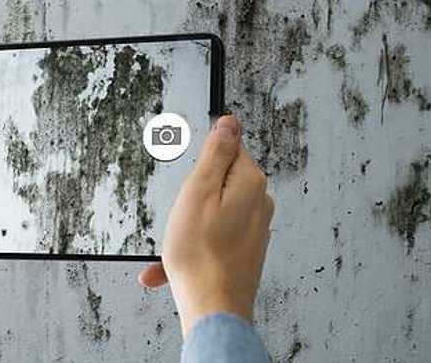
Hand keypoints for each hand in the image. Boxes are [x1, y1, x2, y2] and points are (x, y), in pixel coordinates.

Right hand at [136, 114, 272, 336]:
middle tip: (182, 214)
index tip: (190, 182)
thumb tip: (229, 123)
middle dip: (194, 196)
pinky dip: (193, 248)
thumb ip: (215, 153)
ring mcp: (254, 230)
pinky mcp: (245, 252)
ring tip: (175, 245)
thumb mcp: (198, 190)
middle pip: (220, 181)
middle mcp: (260, 204)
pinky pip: (213, 239)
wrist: (212, 308)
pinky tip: (171, 267)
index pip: (229, 149)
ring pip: (213, 213)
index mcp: (251, 183)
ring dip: (189, 225)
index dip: (203, 163)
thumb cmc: (200, 254)